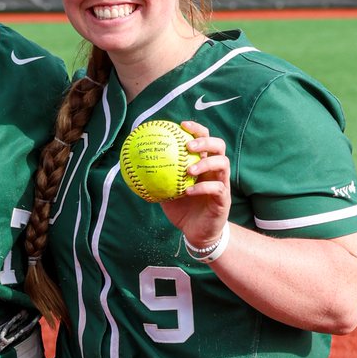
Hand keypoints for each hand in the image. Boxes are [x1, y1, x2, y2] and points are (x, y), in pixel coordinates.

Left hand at [160, 120, 230, 248]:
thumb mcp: (165, 193)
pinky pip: (216, 188)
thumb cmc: (182, 210)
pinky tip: (187, 191)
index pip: (204, 140)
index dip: (196, 129)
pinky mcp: (224, 199)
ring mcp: (222, 183)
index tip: (182, 124)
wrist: (197, 233)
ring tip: (188, 170)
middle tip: (188, 146)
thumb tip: (132, 169)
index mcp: (203, 164)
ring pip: (222, 163)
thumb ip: (155, 180)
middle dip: (204, 141)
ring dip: (205, 163)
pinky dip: (202, 188)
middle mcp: (215, 170)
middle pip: (218, 146)